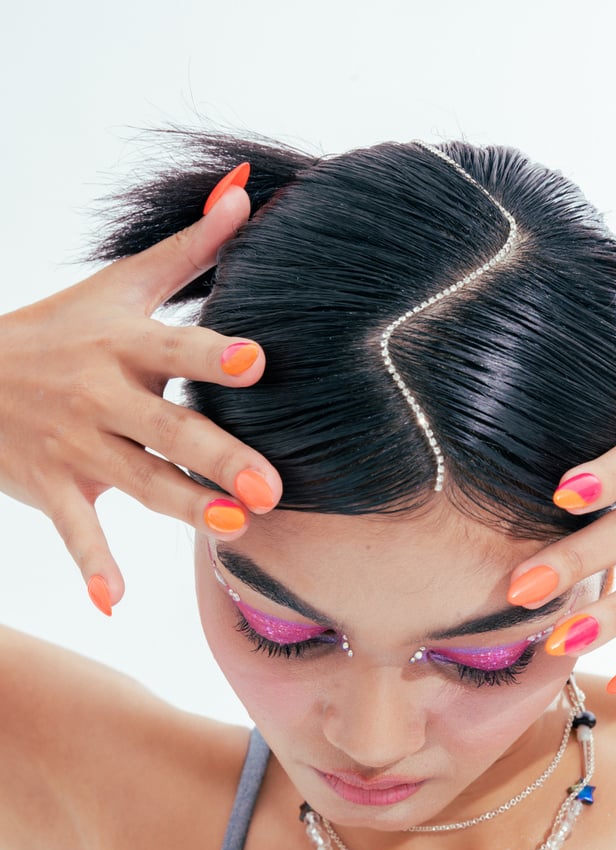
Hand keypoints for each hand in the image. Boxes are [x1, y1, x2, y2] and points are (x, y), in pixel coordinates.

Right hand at [0, 173, 281, 613]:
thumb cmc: (62, 326)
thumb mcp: (120, 283)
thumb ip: (190, 246)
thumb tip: (245, 188)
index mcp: (123, 342)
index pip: (174, 345)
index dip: (212, 354)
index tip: (257, 361)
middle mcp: (101, 393)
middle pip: (166, 426)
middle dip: (217, 456)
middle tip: (270, 486)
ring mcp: (75, 443)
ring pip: (135, 480)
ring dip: (182, 507)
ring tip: (232, 528)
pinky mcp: (51, 485)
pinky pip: (73, 530)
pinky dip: (91, 565)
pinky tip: (114, 600)